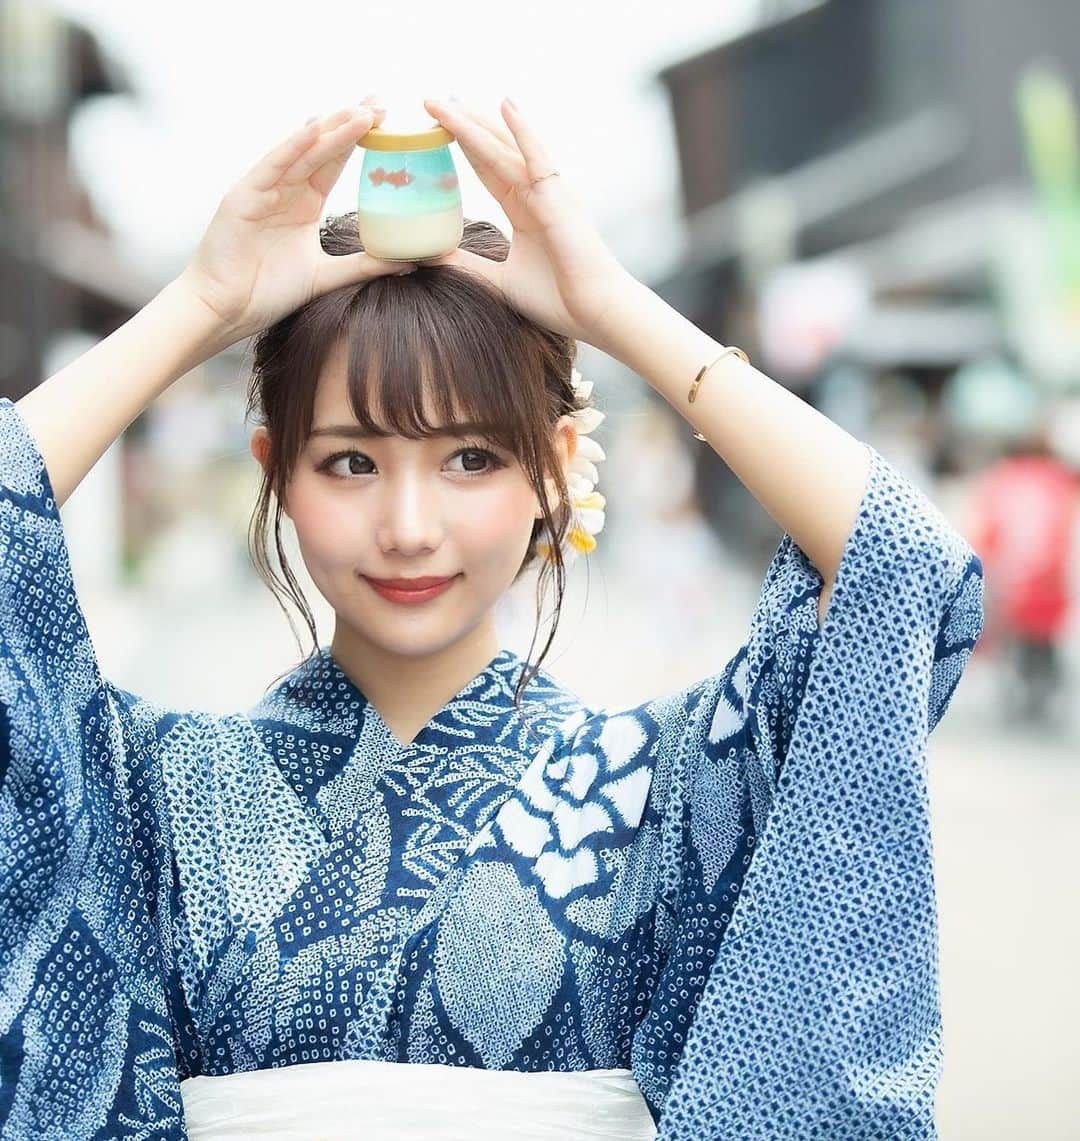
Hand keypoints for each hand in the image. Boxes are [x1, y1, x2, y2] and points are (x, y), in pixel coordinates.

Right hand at [177, 96, 416, 341]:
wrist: (226, 311)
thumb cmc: (267, 293)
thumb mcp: (326, 276)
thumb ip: (364, 266)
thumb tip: (408, 262)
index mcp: (304, 204)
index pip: (335, 164)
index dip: (359, 142)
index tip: (387, 122)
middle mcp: (285, 190)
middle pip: (322, 150)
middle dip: (349, 125)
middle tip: (380, 102)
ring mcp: (263, 190)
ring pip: (302, 153)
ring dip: (330, 130)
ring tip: (359, 111)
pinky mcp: (243, 196)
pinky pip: (272, 166)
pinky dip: (292, 146)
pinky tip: (315, 129)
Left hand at [418, 96, 636, 350]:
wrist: (594, 313)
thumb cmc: (558, 300)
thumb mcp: (500, 280)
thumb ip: (469, 265)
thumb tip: (432, 256)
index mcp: (525, 210)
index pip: (488, 170)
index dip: (463, 147)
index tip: (435, 127)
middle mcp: (536, 194)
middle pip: (492, 150)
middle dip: (462, 126)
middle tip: (431, 102)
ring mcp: (548, 192)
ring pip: (505, 148)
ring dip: (475, 124)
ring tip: (446, 100)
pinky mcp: (558, 199)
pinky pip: (537, 158)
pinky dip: (523, 132)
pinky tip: (505, 106)